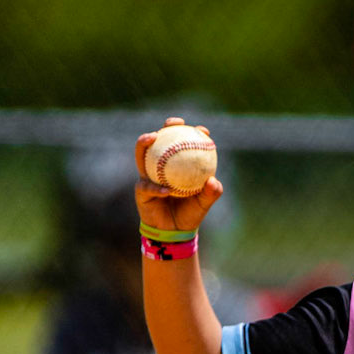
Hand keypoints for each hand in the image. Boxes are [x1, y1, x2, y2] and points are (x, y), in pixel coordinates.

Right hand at [135, 119, 222, 235]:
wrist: (175, 231)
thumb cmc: (191, 212)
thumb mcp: (205, 202)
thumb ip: (212, 192)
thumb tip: (213, 180)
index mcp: (178, 165)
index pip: (184, 143)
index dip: (192, 132)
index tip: (203, 130)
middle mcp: (161, 166)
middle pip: (161, 140)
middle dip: (167, 127)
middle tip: (174, 123)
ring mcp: (148, 176)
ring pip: (142, 156)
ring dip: (145, 144)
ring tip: (152, 137)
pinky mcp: (141, 190)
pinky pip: (148, 187)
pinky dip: (157, 188)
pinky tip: (166, 190)